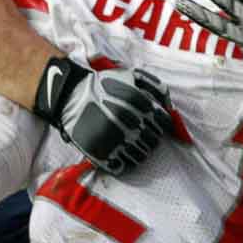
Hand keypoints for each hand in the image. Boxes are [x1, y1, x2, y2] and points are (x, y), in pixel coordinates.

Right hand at [34, 59, 173, 175]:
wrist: (71, 96)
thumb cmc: (105, 85)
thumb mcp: (132, 76)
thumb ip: (157, 87)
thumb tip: (171, 107)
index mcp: (138, 103)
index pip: (164, 122)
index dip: (162, 123)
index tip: (155, 123)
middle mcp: (129, 122)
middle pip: (155, 140)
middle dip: (152, 137)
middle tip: (141, 134)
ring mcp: (116, 139)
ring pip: (142, 155)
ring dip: (141, 151)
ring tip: (132, 144)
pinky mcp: (102, 154)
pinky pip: (124, 166)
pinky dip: (127, 163)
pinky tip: (122, 154)